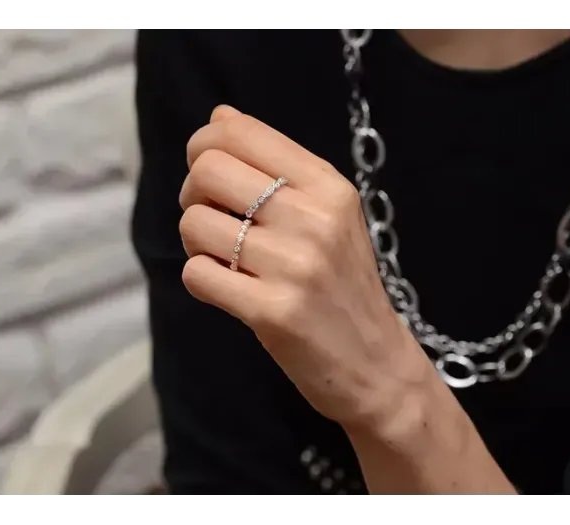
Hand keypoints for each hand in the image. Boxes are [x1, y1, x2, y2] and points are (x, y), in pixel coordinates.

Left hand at [179, 105, 423, 427]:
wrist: (377, 364)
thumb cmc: (344, 285)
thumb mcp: (331, 216)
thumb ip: (279, 167)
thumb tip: (219, 117)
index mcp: (328, 187)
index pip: (238, 132)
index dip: (203, 144)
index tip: (207, 172)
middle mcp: (314, 218)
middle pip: (206, 171)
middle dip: (192, 193)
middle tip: (211, 217)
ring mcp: (294, 266)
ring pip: (194, 224)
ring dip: (196, 242)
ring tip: (225, 258)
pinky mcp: (273, 312)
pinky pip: (197, 274)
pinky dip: (201, 279)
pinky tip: (228, 288)